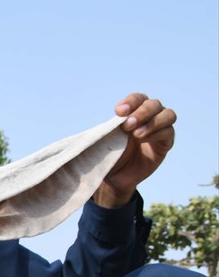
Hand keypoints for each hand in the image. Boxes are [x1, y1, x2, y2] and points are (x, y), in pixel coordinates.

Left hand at [95, 93, 176, 207]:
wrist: (114, 177)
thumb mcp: (107, 139)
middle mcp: (149, 117)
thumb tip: (112, 119)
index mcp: (134, 112)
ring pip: (168, 115)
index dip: (131, 102)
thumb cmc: (108, 155)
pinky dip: (157, 133)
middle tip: (127, 126)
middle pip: (154, 104)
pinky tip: (143, 140)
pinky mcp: (165, 143)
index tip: (118, 112)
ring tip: (136, 134)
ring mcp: (159, 129)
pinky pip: (168, 132)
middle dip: (141, 112)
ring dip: (152, 122)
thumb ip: (112, 127)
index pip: (138, 99)